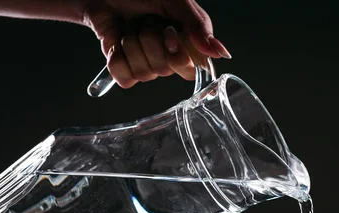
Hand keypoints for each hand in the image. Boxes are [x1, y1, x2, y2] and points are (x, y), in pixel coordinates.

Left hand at [82, 0, 230, 88]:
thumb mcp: (177, 1)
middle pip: (165, 70)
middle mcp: (166, 57)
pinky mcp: (123, 68)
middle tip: (147, 22)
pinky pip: (124, 79)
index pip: (192, 70)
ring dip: (132, 44)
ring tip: (132, 27)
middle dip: (151, 40)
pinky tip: (118, 42)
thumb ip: (199, 26)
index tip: (169, 32)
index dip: (179, 56)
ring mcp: (145, 64)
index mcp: (185, 43)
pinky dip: (118, 58)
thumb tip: (220, 52)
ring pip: (143, 73)